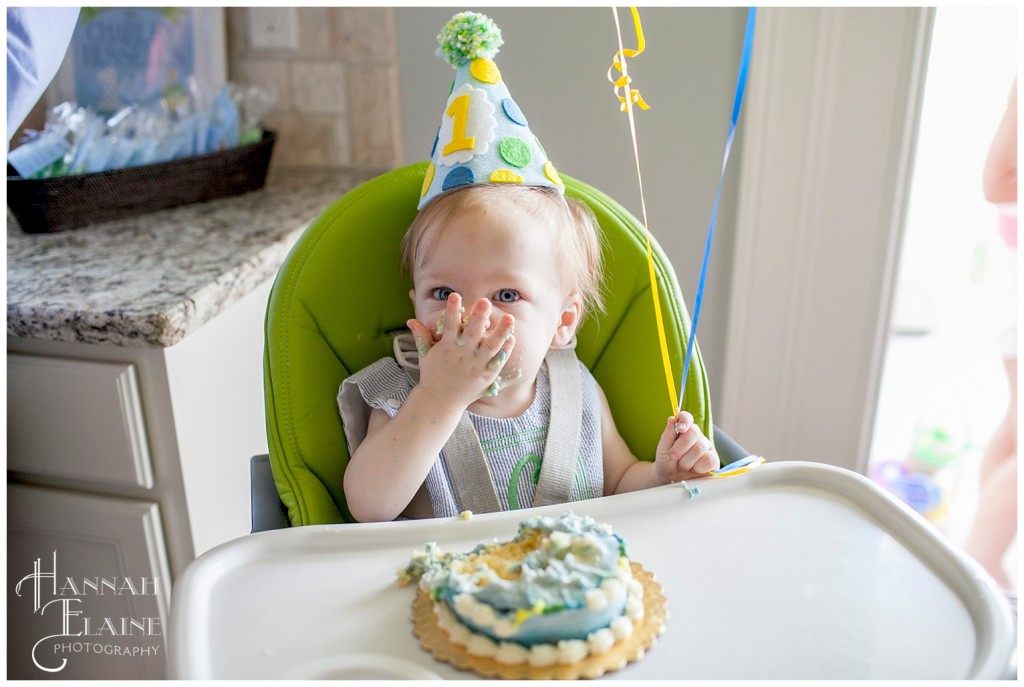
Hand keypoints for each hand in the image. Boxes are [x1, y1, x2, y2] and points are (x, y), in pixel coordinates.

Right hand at [406, 293, 515, 408]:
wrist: (440, 402)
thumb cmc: (432, 375)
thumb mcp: (425, 356)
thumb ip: (421, 336)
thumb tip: (411, 320)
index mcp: (446, 348)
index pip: (449, 325)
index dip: (452, 310)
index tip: (455, 295)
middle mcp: (462, 356)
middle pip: (472, 334)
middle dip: (479, 317)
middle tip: (485, 301)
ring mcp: (475, 366)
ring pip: (490, 347)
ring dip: (500, 332)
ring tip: (509, 318)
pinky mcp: (485, 376)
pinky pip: (497, 361)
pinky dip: (504, 351)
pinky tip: (511, 338)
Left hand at [653, 411, 719, 482]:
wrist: (670, 480)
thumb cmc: (667, 462)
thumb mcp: (663, 449)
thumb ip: (667, 435)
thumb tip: (672, 419)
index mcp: (684, 430)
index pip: (687, 418)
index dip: (684, 419)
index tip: (680, 425)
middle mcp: (697, 436)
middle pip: (693, 433)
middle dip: (680, 447)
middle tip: (673, 456)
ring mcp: (707, 448)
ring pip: (699, 448)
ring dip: (686, 461)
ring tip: (683, 465)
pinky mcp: (714, 461)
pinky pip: (708, 460)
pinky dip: (697, 467)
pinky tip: (694, 469)